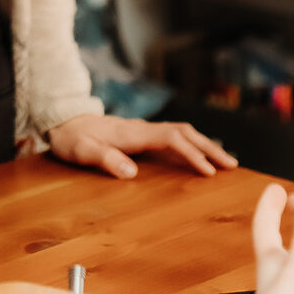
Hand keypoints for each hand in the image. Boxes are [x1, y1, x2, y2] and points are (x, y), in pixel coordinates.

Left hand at [47, 112, 236, 180]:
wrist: (62, 120)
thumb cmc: (71, 138)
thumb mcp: (82, 150)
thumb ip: (105, 159)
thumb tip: (132, 173)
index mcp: (133, 133)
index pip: (171, 139)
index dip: (192, 154)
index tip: (209, 171)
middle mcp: (142, 129)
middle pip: (184, 133)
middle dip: (209, 148)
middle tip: (232, 166)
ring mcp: (143, 130)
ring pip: (181, 133)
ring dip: (203, 145)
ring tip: (224, 162)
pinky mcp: (140, 135)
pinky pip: (173, 137)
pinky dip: (191, 146)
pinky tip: (198, 157)